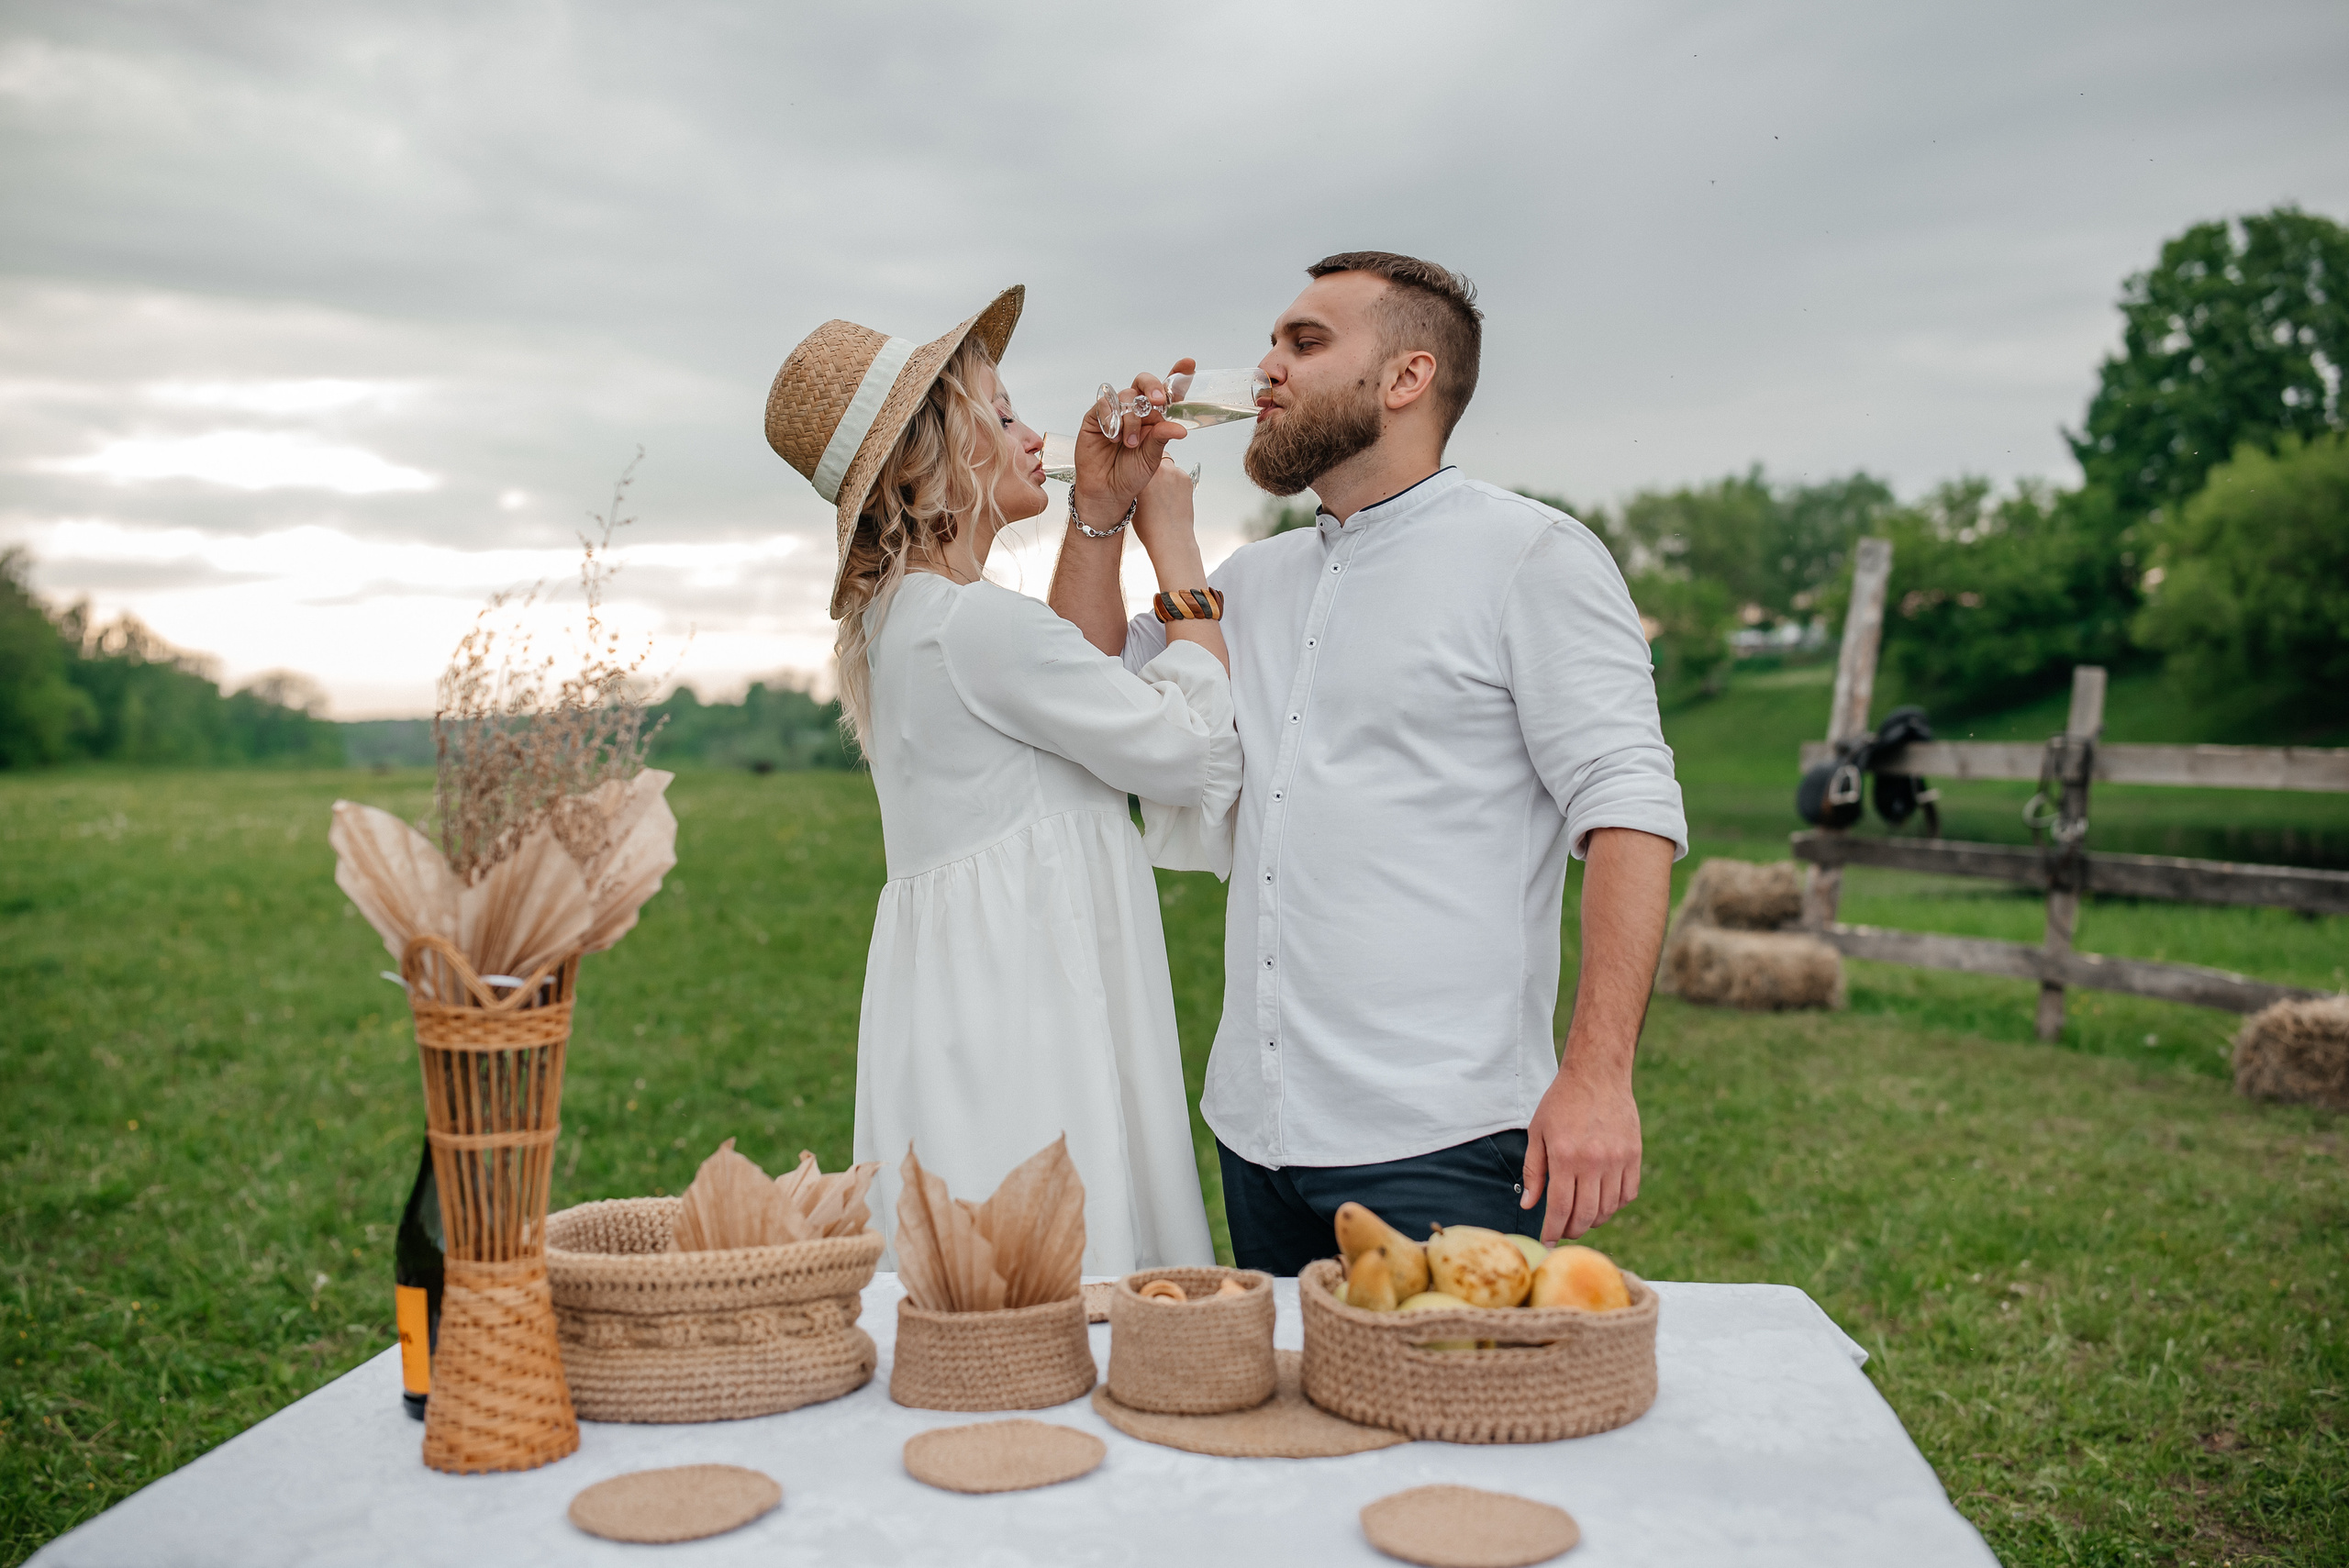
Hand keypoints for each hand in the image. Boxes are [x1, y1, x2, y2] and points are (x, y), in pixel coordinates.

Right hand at [1072, 358, 1193, 524]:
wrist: (1107, 491)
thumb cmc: (1130, 475)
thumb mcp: (1152, 458)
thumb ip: (1162, 438)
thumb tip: (1180, 428)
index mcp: (1154, 417)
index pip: (1166, 391)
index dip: (1177, 376)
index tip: (1189, 364)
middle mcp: (1135, 410)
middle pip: (1144, 383)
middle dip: (1153, 387)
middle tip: (1158, 401)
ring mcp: (1116, 412)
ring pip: (1126, 396)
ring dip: (1131, 418)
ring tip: (1130, 443)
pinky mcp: (1096, 417)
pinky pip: (1104, 404)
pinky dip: (1111, 417)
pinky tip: (1113, 436)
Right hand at [1131, 458, 1195, 560]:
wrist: (1170, 539)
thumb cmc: (1149, 526)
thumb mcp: (1131, 502)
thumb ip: (1133, 483)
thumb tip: (1136, 474)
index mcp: (1141, 473)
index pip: (1138, 455)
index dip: (1138, 461)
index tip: (1138, 468)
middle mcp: (1159, 469)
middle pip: (1154, 456)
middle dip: (1152, 466)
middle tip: (1150, 482)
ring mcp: (1175, 473)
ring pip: (1168, 465)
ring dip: (1164, 474)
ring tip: (1161, 493)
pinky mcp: (1187, 478)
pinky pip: (1178, 474)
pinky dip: (1174, 482)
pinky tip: (1170, 496)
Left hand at [1520, 1060, 1641, 1241]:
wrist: (1598, 1074)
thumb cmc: (1562, 1101)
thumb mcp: (1537, 1132)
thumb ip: (1533, 1171)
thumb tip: (1529, 1205)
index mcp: (1565, 1157)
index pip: (1559, 1208)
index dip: (1553, 1231)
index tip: (1548, 1243)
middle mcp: (1593, 1162)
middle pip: (1586, 1215)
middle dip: (1572, 1231)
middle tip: (1564, 1232)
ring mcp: (1617, 1160)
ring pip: (1608, 1208)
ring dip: (1593, 1220)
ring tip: (1581, 1218)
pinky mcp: (1634, 1156)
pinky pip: (1627, 1194)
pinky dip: (1615, 1205)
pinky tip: (1602, 1202)